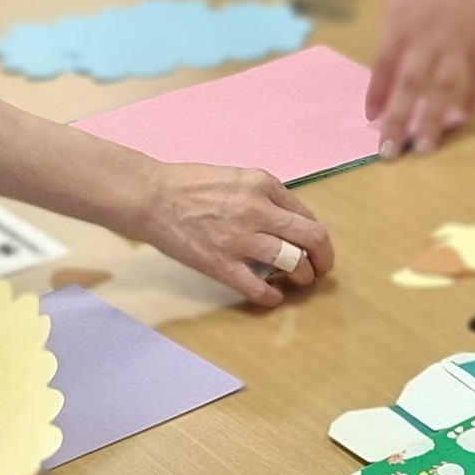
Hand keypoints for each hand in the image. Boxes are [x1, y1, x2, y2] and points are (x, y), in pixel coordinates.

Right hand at [127, 160, 331, 306]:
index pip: (307, 215)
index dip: (316, 236)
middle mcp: (258, 210)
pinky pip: (258, 288)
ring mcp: (240, 239)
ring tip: (300, 280)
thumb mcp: (237, 176)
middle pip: (311, 238)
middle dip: (323, 258)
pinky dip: (272, 297)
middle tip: (322, 269)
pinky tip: (273, 297)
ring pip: (293, 263)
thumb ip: (264, 196)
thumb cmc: (189, 185)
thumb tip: (288, 222)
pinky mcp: (221, 264)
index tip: (315, 247)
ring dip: (303, 276)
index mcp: (264, 185)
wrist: (151, 197)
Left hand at [369, 0, 474, 155]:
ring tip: (426, 147)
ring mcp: (458, 38)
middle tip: (390, 152)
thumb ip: (396, 19)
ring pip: (443, 89)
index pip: (383, 69)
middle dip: (398, 122)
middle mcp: (426, 36)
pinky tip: (467, 118)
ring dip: (433, 120)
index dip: (376, 96)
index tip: (371, 121)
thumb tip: (393, 50)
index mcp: (399, 21)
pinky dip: (474, 97)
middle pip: (409, 88)